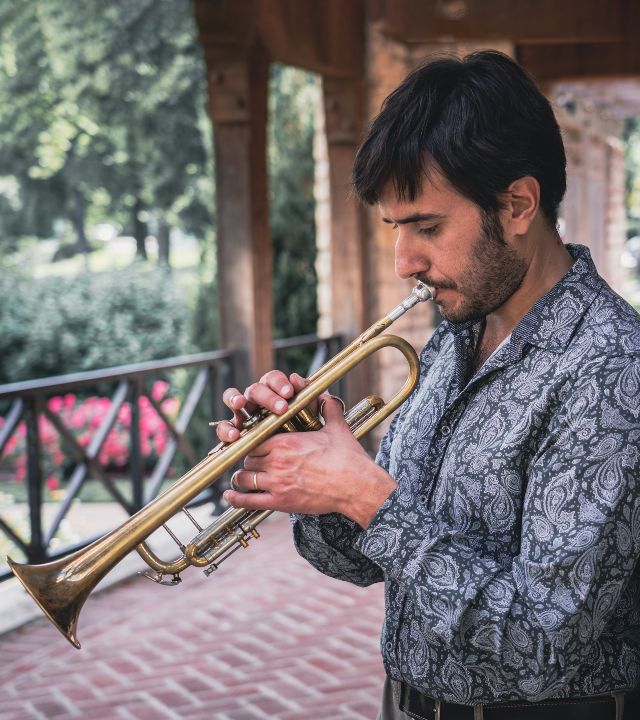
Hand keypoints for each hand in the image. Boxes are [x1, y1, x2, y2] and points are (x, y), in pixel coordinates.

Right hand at [215, 370, 309, 442]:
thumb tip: (296, 378)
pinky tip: (234, 435)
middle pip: (255, 389)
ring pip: (231, 398)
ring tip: (239, 403)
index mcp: (272, 389)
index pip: (272, 378)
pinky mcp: (231, 429)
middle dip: (267, 397)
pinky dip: (226, 429)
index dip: (279, 383)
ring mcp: (241, 413)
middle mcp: (254, 398)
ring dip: (234, 399)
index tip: (289, 393)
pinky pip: (223, 426)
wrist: (292, 453)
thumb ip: (304, 394)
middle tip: (281, 408)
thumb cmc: (299, 427)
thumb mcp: (306, 412)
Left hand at [222, 395, 396, 527]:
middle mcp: (277, 460)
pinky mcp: (280, 502)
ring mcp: (277, 482)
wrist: (357, 485)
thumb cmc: (347, 458)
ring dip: (241, 479)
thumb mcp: (337, 429)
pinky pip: (249, 501)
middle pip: (248, 458)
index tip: (252, 446)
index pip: (254, 440)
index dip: (252, 444)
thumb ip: (328, 410)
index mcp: (285, 441)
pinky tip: (229, 497)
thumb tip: (327, 397)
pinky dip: (236, 499)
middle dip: (248, 461)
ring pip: (244, 478)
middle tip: (249, 464)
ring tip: (239, 480)